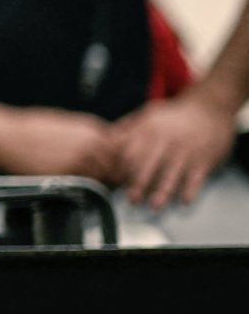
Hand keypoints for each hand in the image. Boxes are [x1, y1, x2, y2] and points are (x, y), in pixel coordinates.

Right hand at [0, 107, 120, 182]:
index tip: (113, 167)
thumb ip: (88, 135)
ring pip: (104, 180)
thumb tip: (100, 146)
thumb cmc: (31, 129)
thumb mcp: (67, 123)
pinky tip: (77, 190)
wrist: (7, 137)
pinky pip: (84, 188)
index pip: (121, 149)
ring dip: (100, 185)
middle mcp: (90, 145)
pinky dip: (84, 191)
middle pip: (117, 167)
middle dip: (113, 175)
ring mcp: (79, 161)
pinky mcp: (65, 176)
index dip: (119, 160)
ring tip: (91, 188)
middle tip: (106, 183)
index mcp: (93, 130)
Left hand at [113, 91, 236, 208]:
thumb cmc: (174, 117)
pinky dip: (192, 189)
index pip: (131, 152)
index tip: (114, 184)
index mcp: (150, 131)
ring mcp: (186, 151)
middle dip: (139, 183)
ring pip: (173, 173)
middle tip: (132, 200)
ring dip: (164, 191)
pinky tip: (184, 201)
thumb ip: (126, 129)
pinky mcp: (204, 159)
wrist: (210, 107)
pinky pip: (197, 177)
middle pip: (150, 165)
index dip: (122, 169)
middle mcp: (167, 142)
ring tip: (155, 206)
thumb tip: (103, 141)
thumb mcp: (149, 115)